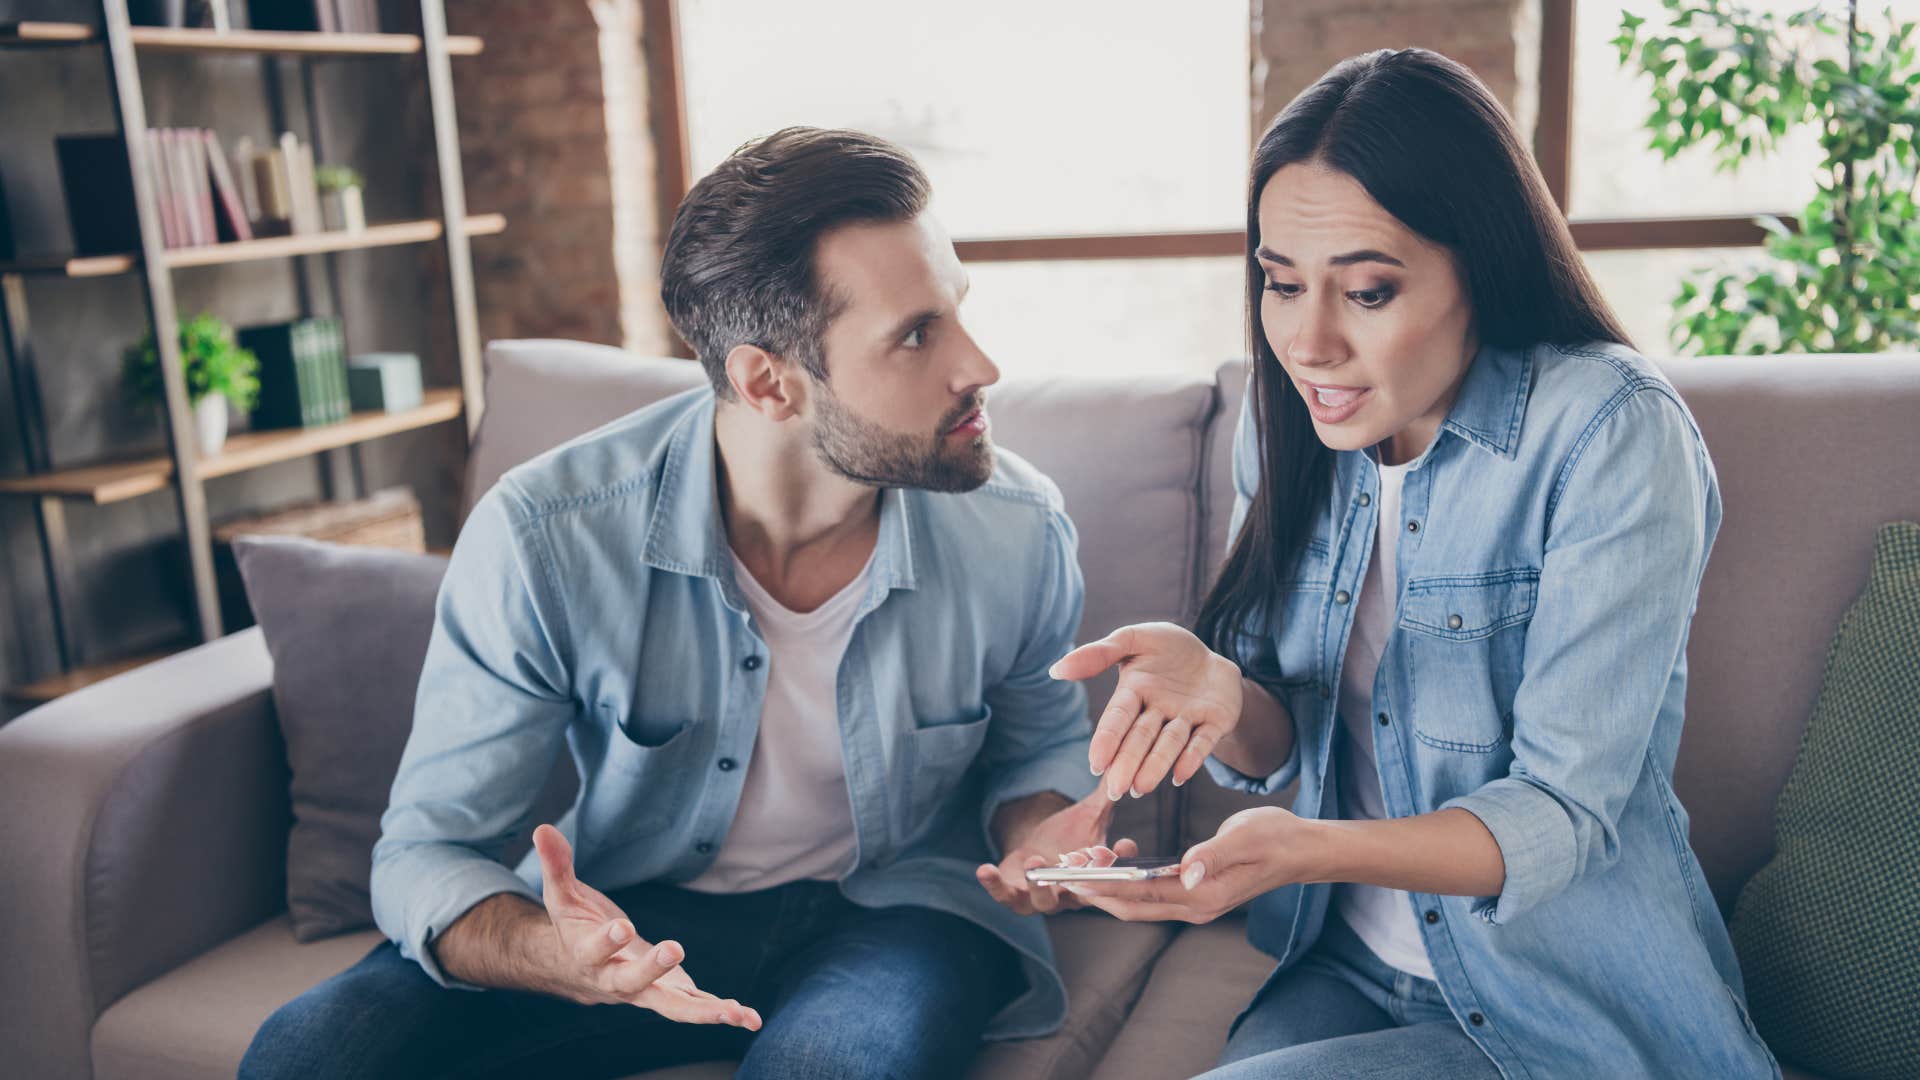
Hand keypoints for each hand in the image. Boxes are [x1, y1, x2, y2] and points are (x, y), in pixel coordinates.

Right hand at [532, 825, 761, 1027]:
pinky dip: (722, 1013)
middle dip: (652, 969)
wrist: (576, 970)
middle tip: (675, 948)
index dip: (606, 941)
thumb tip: (542, 829)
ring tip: (736, 1013)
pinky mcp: (669, 993)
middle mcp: (614, 981)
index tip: (621, 926)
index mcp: (586, 955)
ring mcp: (644, 992)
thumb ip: (557, 865)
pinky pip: (695, 1006)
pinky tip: (750, 1018)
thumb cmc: (572, 927)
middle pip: (632, 982)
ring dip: (703, 1012)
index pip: (594, 950)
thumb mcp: (562, 896)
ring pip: (671, 1007)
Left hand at [976, 789, 1138, 914]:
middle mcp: (1072, 894)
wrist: (1036, 848)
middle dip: (1076, 878)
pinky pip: (1004, 895)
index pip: (1115, 872)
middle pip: (1079, 894)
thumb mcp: (1090, 815)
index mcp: (1097, 876)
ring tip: (1034, 862)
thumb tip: (1122, 770)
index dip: (1121, 859)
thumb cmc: (1069, 835)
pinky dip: (994, 884)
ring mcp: (1042, 898)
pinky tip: (984, 869)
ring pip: (1042, 900)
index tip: (1125, 842)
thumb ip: (1106, 798)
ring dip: (1038, 884)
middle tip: (1075, 861)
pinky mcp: (1014, 894)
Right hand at [1050, 622, 1243, 800]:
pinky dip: (1192, 757)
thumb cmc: (1169, 649)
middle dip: (1129, 762)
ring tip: (1141, 788)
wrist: (1212, 658)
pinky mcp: (1215, 722)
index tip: (1096, 764)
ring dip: (1156, 765)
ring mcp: (1188, 719)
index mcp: (1135, 692)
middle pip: (1141, 738)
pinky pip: (1203, 740)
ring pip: (1170, 744)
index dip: (1108, 740)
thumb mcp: (1134, 638)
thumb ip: (1099, 653)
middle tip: (1117, 790)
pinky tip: (1180, 775)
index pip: (1118, 718)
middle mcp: (1158, 711)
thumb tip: (1056, 670)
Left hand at [1053, 807, 1322, 923]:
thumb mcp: (1246, 837)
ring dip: (1107, 886)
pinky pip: (1150, 894)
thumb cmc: (1276, 837)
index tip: (1072, 874)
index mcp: (1202, 896)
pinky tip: (1113, 860)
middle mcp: (1194, 907)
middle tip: (1064, 866)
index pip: (1141, 894)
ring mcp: (1194, 903)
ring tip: (1080, 861)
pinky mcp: (1194, 894)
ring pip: (1138, 902)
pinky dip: (1126, 881)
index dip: (1103, 884)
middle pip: (1131, 906)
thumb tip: (1185, 871)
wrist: (1302, 850)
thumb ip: (1213, 855)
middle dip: (1095, 889)